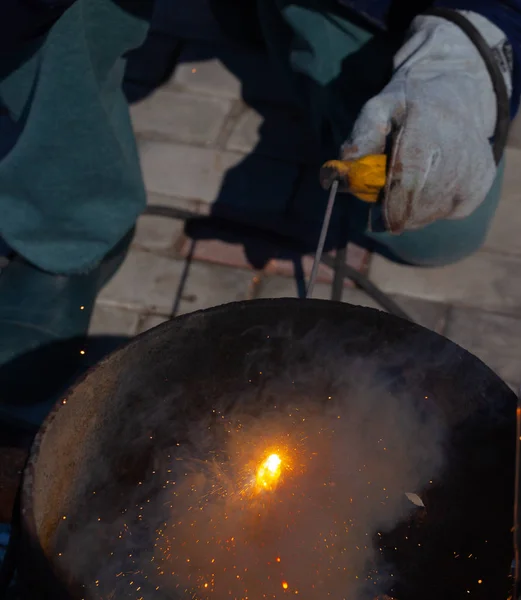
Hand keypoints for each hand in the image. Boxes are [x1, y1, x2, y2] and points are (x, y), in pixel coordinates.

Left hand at [342, 11, 511, 232]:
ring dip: (409, 208)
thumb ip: (361, 136)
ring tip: (409, 180)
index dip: (389, 203)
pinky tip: (430, 181)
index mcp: (429, 131)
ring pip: (427, 214)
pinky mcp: (478, 190)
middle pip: (416, 205)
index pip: (407, 181)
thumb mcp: (380, 108)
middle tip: (389, 189)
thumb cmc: (409, 106)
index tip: (378, 212)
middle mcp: (457, 156)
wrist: (458, 98)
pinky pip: (443, 213)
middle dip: (394, 206)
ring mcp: (471, 175)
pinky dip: (429, 206)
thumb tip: (341, 169)